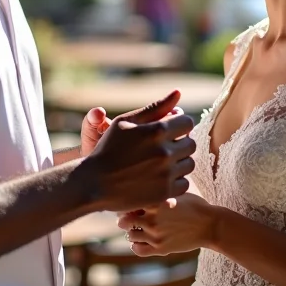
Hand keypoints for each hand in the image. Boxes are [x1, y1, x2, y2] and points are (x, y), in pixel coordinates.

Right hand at [81, 91, 195, 212]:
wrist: (94, 183)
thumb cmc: (108, 147)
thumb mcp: (126, 122)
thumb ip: (155, 107)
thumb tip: (178, 92)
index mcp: (156, 131)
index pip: (187, 122)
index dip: (179, 124)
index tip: (168, 130)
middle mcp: (164, 152)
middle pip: (191, 144)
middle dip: (180, 143)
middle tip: (163, 147)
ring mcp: (166, 174)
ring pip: (189, 164)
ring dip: (179, 162)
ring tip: (162, 162)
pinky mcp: (165, 193)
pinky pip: (184, 184)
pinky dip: (175, 181)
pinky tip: (160, 177)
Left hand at [118, 193, 213, 256]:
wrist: (210, 225)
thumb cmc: (194, 205)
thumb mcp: (175, 193)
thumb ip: (157, 193)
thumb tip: (138, 191)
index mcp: (156, 202)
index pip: (128, 203)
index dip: (127, 203)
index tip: (130, 202)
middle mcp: (153, 219)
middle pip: (124, 221)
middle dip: (125, 218)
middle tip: (130, 216)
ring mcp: (156, 236)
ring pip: (130, 235)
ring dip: (132, 231)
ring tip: (139, 227)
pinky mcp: (161, 249)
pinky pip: (138, 250)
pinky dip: (136, 245)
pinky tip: (142, 240)